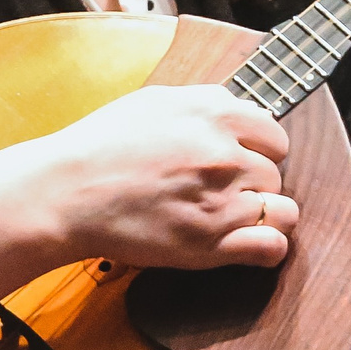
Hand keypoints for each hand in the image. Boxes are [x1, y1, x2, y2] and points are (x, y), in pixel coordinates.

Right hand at [0, 86, 293, 319]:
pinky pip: (273, 247)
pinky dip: (268, 248)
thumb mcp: (156, 100)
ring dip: (263, 215)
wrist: (68, 192)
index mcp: (215, 113)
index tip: (239, 161)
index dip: (258, 150)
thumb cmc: (101, 146)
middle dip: (253, 182)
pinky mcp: (213, 244)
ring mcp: (223, 200)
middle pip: (275, 173)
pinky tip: (248, 245)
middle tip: (220, 191)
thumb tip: (234, 109)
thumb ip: (204, 103)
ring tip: (233, 218)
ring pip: (282, 210)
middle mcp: (226, 154)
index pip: (274, 134)